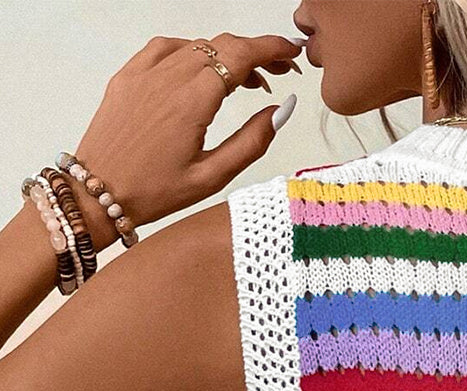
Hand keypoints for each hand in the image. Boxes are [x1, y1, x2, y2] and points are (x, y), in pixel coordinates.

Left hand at [70, 33, 302, 249]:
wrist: (98, 193)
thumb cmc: (153, 192)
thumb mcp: (212, 177)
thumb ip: (252, 141)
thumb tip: (281, 109)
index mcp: (192, 102)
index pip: (241, 55)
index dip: (272, 48)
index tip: (292, 53)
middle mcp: (168, 78)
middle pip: (223, 45)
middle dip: (256, 51)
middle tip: (280, 67)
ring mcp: (145, 72)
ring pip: (197, 45)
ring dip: (227, 54)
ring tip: (247, 79)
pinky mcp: (129, 75)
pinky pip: (166, 47)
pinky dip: (193, 52)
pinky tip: (203, 70)